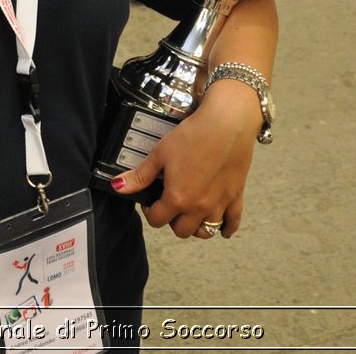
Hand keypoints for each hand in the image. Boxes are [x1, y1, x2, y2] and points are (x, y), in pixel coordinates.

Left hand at [113, 81, 260, 239]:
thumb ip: (140, 175)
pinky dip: (227, 228)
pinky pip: (233, 222)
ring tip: (191, 214)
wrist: (227, 124)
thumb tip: (119, 186)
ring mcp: (219, 203)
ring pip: (206, 231)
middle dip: (172, 220)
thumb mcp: (160, 154)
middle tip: (169, 204)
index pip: (157, 220)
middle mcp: (199, 207)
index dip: (149, 211)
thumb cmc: (194, 136)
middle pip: (182, 230)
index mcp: (177, 198)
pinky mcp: (236, 195)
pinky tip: (223, 229)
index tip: (150, 200)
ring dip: (196, 227)